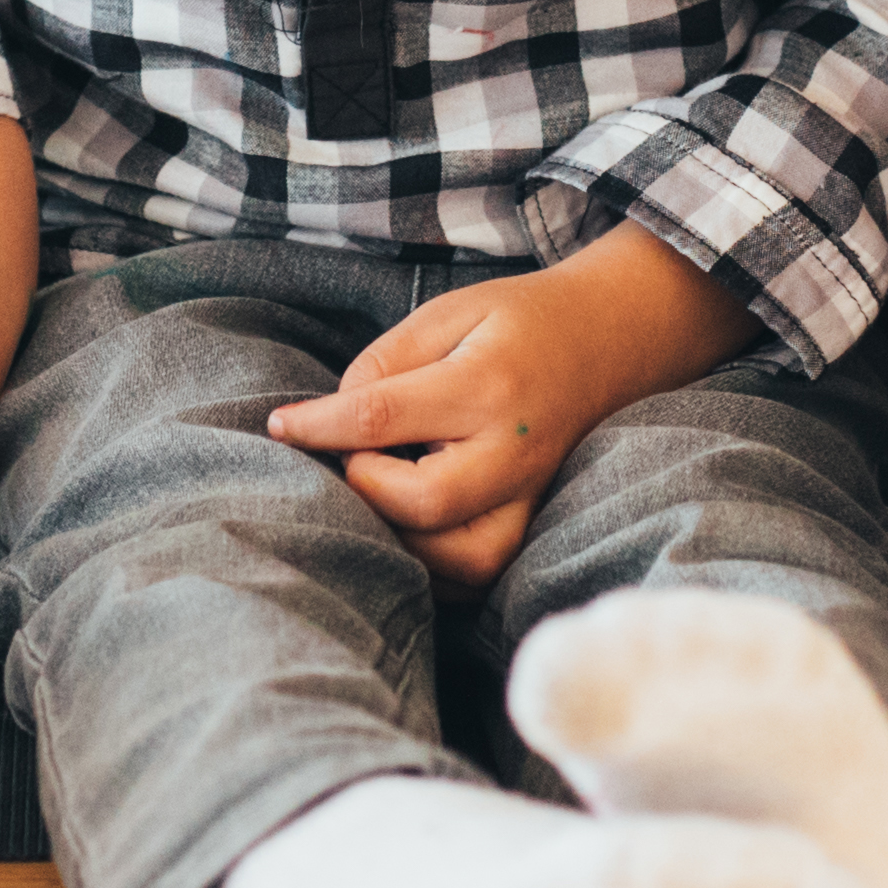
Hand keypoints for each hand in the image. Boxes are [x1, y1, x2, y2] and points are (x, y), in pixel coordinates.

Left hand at [263, 230, 752, 590]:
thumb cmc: (516, 324)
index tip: (279, 426)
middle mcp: (515, 450)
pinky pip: (478, 575)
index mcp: (488, 383)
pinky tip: (408, 525)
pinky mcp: (532, 523)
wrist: (608, 342)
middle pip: (425, 503)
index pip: (382, 416)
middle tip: (356, 458)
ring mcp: (530, 495)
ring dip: (401, 537)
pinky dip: (432, 563)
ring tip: (384, 493)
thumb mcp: (449, 313)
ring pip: (458, 558)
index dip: (318, 426)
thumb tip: (333, 423)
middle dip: (369, 489)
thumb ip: (386, 363)